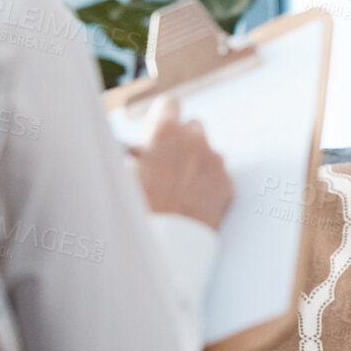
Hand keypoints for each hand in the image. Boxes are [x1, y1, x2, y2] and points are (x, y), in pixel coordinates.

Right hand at [130, 97, 233, 229]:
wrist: (168, 246)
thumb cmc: (139, 209)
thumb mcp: (123, 174)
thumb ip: (136, 152)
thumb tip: (138, 149)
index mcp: (165, 132)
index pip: (169, 104)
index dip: (162, 117)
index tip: (157, 131)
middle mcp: (195, 141)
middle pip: (192, 126)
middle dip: (181, 139)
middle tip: (166, 162)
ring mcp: (215, 162)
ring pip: (207, 151)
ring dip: (196, 161)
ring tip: (179, 187)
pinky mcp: (227, 184)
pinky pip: (218, 174)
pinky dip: (208, 182)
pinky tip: (193, 199)